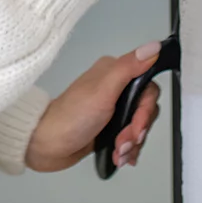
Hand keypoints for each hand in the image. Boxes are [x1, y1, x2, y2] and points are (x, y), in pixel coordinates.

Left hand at [24, 44, 163, 172]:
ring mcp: (112, 109)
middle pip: (145, 109)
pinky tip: (118, 155)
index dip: (145, 109)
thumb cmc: (70, 116)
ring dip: (131, 144)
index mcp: (113, 73)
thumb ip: (128, 68)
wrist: (48, 145)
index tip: (135, 124)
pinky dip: (127, 150)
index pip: (148, 87)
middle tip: (122, 140)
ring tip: (117, 150)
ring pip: (139, 126)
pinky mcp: (109, 127)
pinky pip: (131, 139)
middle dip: (137, 130)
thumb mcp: (103, 90)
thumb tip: (153, 47)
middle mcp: (114, 88)